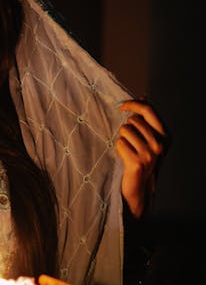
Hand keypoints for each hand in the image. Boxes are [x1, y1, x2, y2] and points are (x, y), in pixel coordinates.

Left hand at [116, 99, 167, 217]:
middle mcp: (160, 144)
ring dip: (122, 139)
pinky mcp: (137, 162)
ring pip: (125, 130)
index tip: (121, 105)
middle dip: (126, 128)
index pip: (149, 110)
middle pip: (133, 120)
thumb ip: (146, 119)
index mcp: (166, 136)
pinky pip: (119, 143)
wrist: (139, 188)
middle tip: (129, 142)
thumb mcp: (147, 138)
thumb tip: (143, 96)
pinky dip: (118, 149)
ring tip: (128, 151)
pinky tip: (124, 159)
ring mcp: (150, 154)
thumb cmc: (140, 160)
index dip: (133, 104)